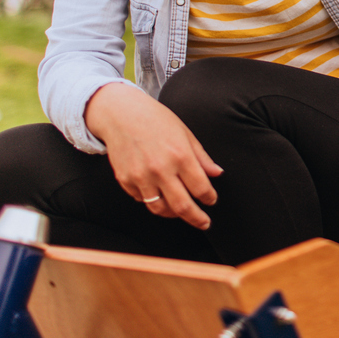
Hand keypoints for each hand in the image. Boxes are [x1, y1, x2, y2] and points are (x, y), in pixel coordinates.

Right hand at [84, 82, 222, 229]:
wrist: (121, 114)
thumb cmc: (156, 120)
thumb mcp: (185, 133)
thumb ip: (202, 157)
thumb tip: (217, 174)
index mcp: (180, 156)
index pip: (201, 188)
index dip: (209, 198)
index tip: (211, 200)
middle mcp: (161, 170)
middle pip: (183, 206)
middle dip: (197, 218)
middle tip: (204, 223)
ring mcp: (141, 177)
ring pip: (160, 209)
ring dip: (174, 214)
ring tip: (181, 212)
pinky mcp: (126, 181)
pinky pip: (142, 200)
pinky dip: (152, 201)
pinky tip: (159, 194)